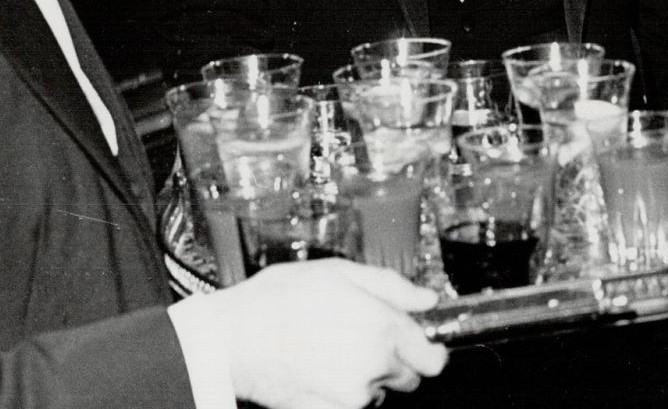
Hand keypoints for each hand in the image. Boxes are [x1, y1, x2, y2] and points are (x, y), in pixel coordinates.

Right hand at [213, 259, 447, 408]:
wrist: (234, 338)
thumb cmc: (281, 300)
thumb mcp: (341, 273)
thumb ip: (392, 287)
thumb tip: (426, 299)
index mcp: (383, 328)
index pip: (433, 358)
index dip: (431, 350)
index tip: (425, 346)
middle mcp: (374, 365)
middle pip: (408, 376)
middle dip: (395, 360)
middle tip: (366, 339)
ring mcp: (351, 396)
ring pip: (377, 391)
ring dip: (367, 376)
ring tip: (333, 350)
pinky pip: (350, 406)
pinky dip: (342, 393)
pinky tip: (319, 369)